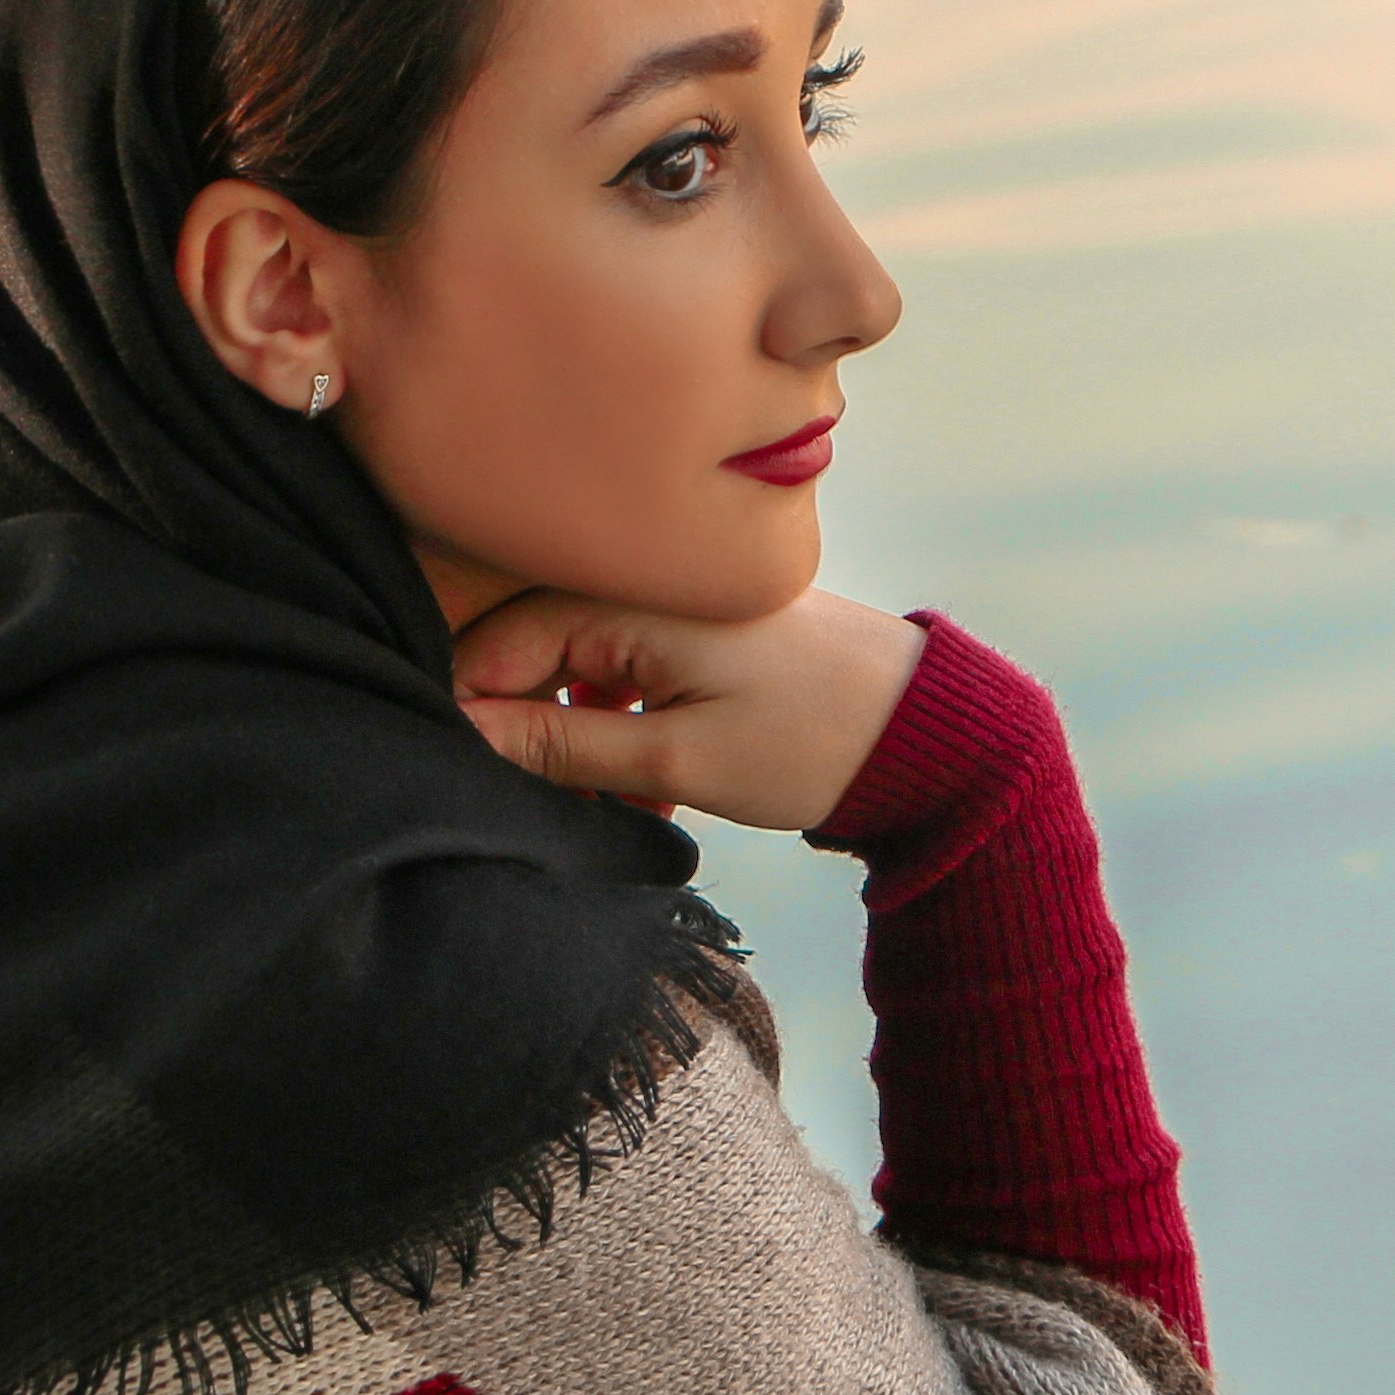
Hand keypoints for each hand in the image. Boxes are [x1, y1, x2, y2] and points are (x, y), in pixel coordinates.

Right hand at [455, 586, 927, 834]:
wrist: (930, 735)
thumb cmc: (810, 741)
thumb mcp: (676, 755)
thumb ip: (562, 745)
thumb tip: (464, 731)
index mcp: (634, 598)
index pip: (499, 642)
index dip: (471, 710)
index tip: (468, 775)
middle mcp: (649, 587)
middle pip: (536, 654)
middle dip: (530, 732)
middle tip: (547, 804)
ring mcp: (678, 610)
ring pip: (584, 673)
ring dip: (582, 742)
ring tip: (612, 807)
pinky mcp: (705, 638)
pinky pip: (632, 676)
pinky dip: (627, 730)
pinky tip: (650, 792)